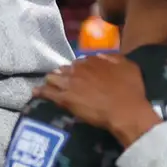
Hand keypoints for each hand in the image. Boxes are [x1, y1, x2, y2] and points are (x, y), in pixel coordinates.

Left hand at [36, 54, 161, 148]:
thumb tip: (100, 55)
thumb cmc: (131, 90)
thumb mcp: (128, 66)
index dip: (78, 68)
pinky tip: (35, 92)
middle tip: (65, 81)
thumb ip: (113, 58)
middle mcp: (78, 69)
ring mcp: (69, 83)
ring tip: (50, 85)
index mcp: (93, 61)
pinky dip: (40, 92)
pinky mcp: (64, 99)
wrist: (125, 110)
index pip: (79, 61)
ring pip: (53, 78)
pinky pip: (47, 93)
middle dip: (64, 74)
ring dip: (52, 80)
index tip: (80, 74)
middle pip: (64, 69)